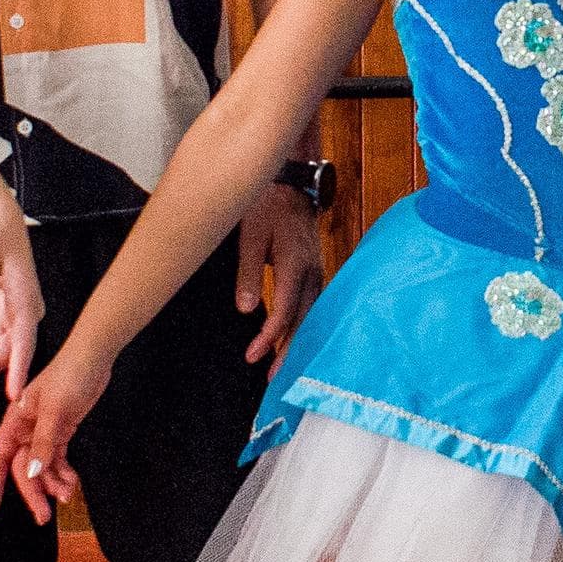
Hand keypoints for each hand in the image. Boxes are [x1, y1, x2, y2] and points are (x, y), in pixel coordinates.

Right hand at [0, 341, 110, 522]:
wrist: (93, 358)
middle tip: (43, 516)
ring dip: (52, 483)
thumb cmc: (69, 376)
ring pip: (41, 467)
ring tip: (67, 494)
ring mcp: (44, 431)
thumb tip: (31, 474)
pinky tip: (71, 482)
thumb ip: (43, 444)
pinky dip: (63, 472)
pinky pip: (57, 459)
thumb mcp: (55, 412)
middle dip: (32, 492)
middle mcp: (26, 428)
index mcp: (15, 421)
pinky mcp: (61, 431)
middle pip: (22, 468)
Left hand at [233, 181, 328, 362]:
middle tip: (272, 379)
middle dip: (286, 352)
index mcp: (294, 265)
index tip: (252, 356)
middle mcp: (310, 272)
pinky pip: (312, 305)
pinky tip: (295, 339)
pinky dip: (303, 326)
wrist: (290, 182)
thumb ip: (248, 272)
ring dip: (296, 342)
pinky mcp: (315, 271)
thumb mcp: (250, 235)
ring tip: (281, 366)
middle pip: (301, 321)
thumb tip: (246, 309)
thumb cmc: (267, 205)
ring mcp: (316, 272)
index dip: (268, 338)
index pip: (283, 311)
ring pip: (309, 316)